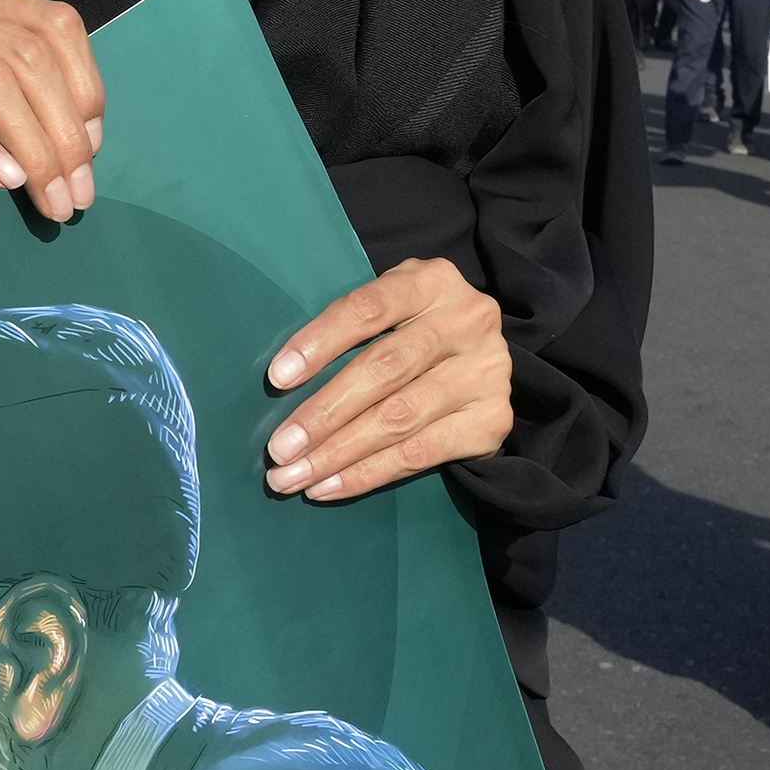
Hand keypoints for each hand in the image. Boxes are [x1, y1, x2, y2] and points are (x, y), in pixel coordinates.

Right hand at [0, 0, 103, 247]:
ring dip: (32, 149)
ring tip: (48, 200)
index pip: (51, 22)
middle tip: (76, 195)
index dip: (85, 87)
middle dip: (64, 133)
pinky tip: (1, 181)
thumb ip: (9, 87)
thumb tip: (88, 138)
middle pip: (26, 55)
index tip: (94, 149)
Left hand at [263, 259, 512, 501]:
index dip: (320, 342)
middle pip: (383, 370)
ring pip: (398, 418)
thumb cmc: (416, 332)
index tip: (278, 378)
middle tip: (280, 449)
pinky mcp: (492, 419)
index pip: (368, 309)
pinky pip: (420, 454)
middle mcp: (467, 320)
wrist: (483, 362)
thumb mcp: (392, 310)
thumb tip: (284, 381)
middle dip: (323, 414)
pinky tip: (330, 487)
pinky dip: (368, 474)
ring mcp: (485, 372)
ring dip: (338, 453)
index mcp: (432, 282)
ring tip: (294, 476)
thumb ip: (354, 330)